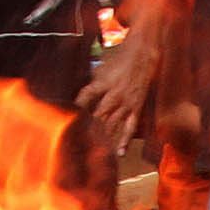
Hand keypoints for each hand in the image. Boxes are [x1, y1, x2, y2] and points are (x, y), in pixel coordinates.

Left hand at [75, 24, 161, 152]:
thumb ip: (90, 84)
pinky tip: (120, 153)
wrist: (144, 53)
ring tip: (94, 156)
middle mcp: (113, 95)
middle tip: (77, 149)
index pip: (85, 98)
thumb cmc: (119, 58)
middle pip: (98, 117)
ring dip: (103, 140)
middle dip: (87, 132)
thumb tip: (77, 100)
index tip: (65, 122)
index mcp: (101, 83)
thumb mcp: (100, 67)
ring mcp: (126, 103)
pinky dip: (125, 140)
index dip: (75, 109)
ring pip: (112, 125)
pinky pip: (130, 126)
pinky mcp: (136, 107)